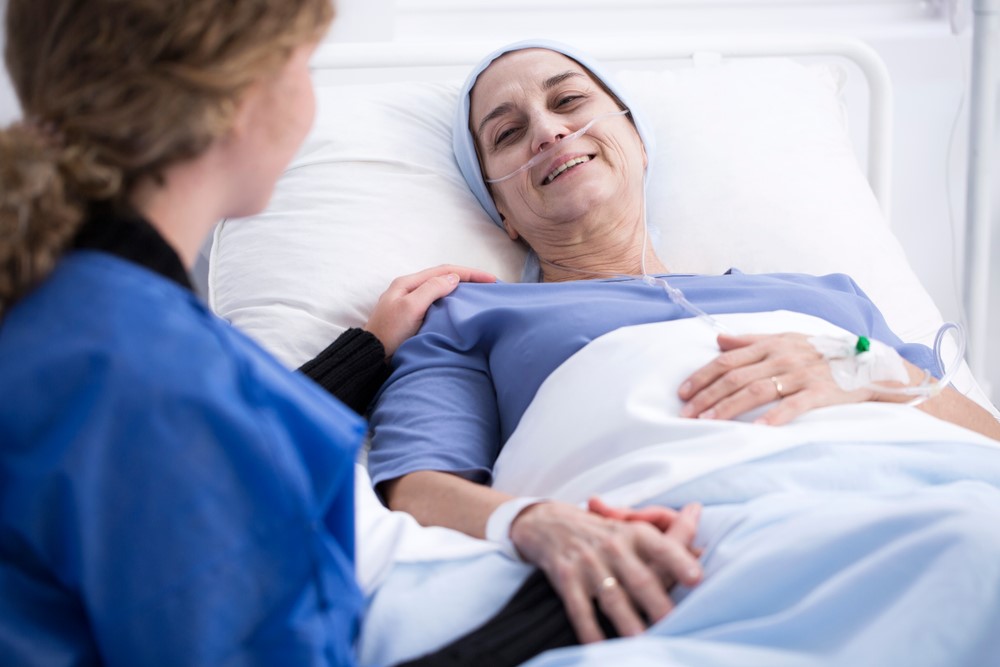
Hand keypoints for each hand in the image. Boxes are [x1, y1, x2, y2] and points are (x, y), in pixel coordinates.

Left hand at [364, 265, 495, 356]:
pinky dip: (452, 301)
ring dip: (461, 289)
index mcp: (407, 283)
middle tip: (489, 284)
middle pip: (443, 277)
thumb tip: (454, 278)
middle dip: (468, 278)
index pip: (444, 271)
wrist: (372, 356)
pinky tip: (461, 307)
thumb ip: (431, 290)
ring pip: (441, 289)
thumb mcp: (411, 308)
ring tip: (480, 293)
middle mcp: (409, 289)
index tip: (491, 279)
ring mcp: (410, 302)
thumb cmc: (389, 333)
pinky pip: (437, 302)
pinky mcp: (413, 316)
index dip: (470, 273)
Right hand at [509, 500, 701, 643]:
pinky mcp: (566, 579)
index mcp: (634, 533)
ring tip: (642, 640)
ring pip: (612, 597)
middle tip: (675, 624)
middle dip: (657, 603)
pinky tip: (600, 647)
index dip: (679, 561)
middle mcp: (612, 546)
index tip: (697, 578)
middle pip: (639, 578)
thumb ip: (670, 536)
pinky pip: (579, 609)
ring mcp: (588, 563)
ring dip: (627, 621)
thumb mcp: (633, 527)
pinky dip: (589, 630)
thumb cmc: (604, 533)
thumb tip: (702, 532)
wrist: (549, 524)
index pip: (660, 547)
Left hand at [678, 332, 884, 424]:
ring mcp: (801, 374)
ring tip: (709, 421)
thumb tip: (719, 340)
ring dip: (729, 407)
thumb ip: (751, 342)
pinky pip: (794, 405)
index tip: (682, 393)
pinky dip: (775, 416)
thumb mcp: (786, 339)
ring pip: (756, 391)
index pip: (727, 360)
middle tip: (686, 414)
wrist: (869, 364)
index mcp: (771, 344)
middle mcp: (782, 357)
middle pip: (735, 377)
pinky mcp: (820, 392)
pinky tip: (758, 429)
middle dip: (707, 396)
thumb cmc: (821, 353)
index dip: (702, 376)